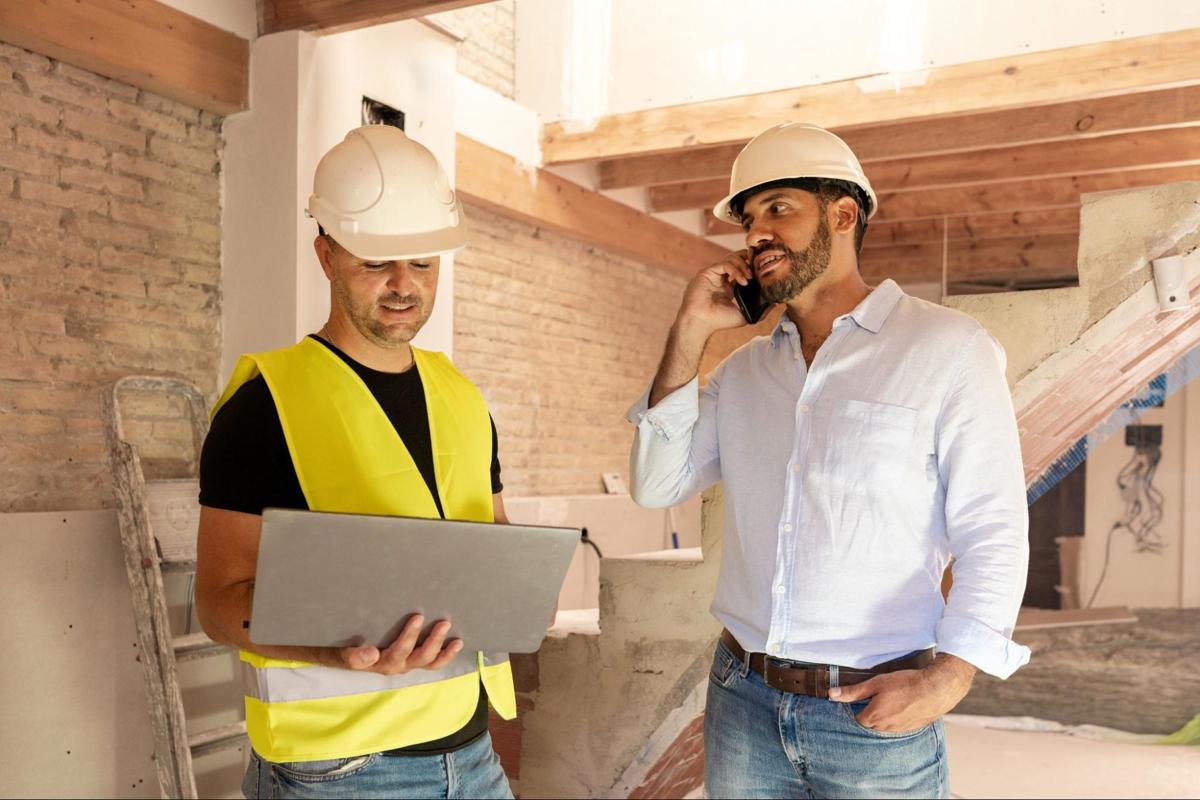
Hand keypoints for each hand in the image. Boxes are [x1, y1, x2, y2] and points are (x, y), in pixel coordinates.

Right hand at [338, 615, 462, 675]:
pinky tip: (456, 645)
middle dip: (433, 641)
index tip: (418, 616)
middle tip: (444, 622)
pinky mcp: (411, 660)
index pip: (398, 651)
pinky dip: (444, 656)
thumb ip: (353, 656)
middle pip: (419, 658)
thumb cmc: (339, 650)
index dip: (410, 636)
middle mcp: (396, 666)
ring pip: (429, 662)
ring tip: (457, 640)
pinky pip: (431, 663)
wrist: (335, 655)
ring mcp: (405, 664)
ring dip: (444, 651)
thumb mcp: (340, 653)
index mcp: (381, 663)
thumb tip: (371, 653)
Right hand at [676, 250, 754, 334]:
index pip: (742, 268)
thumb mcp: (744, 316)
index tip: (762, 273)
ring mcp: (713, 273)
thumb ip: (759, 310)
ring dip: (744, 266)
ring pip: (732, 258)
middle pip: (737, 258)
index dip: (753, 267)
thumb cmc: (719, 321)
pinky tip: (743, 281)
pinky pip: (725, 263)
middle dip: (749, 261)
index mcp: (728, 285)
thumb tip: (775, 304)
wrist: (701, 322)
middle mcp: (720, 277)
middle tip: (758, 270)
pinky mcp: (707, 272)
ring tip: (750, 278)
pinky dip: (736, 270)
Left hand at [828, 654, 975, 732]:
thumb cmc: (905, 684)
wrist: (936, 690)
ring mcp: (899, 730)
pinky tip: (903, 705)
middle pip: (869, 724)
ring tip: (891, 700)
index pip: (856, 719)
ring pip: (884, 726)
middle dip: (869, 712)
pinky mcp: (911, 729)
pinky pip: (897, 727)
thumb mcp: (876, 683)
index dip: (858, 707)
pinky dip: (897, 718)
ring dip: (884, 716)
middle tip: (877, 697)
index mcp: (873, 717)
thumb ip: (853, 691)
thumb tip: (832, 695)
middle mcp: (884, 728)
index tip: (862, 697)